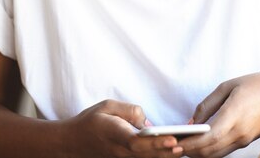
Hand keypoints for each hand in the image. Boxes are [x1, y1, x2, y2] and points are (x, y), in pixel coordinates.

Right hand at [64, 99, 184, 157]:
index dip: (156, 143)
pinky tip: (172, 152)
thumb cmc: (91, 121)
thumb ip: (129, 110)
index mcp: (115, 134)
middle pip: (147, 156)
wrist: (72, 142)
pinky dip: (157, 157)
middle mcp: (120, 151)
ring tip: (184, 147)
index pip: (138, 143)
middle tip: (186, 144)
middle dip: (168, 152)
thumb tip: (147, 122)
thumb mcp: (107, 105)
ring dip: (165, 156)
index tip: (173, 139)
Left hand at [178, 72, 259, 157]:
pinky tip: (201, 144)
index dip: (190, 143)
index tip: (175, 143)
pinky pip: (225, 150)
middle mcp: (240, 132)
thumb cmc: (254, 85)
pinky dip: (210, 151)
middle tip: (174, 147)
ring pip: (217, 154)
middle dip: (190, 151)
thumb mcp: (226, 87)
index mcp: (234, 114)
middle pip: (210, 150)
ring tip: (184, 146)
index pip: (209, 137)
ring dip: (199, 153)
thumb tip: (192, 122)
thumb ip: (207, 105)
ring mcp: (245, 139)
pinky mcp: (247, 141)